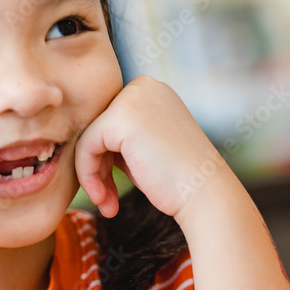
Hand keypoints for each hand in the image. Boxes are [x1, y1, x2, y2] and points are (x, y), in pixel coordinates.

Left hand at [74, 75, 234, 221]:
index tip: (113, 185)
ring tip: (107, 203)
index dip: (107, 155)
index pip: (109, 118)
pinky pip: (85, 147)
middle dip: (98, 165)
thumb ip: (120, 134)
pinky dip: (89, 176)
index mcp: (151, 88)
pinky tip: (104, 199)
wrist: (204, 193)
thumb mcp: (148, 143)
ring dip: (93, 176)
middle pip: (97, 126)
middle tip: (107, 198)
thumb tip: (86, 139)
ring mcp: (132, 98)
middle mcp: (142, 85)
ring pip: (88, 137)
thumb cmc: (178, 176)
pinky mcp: (119, 119)